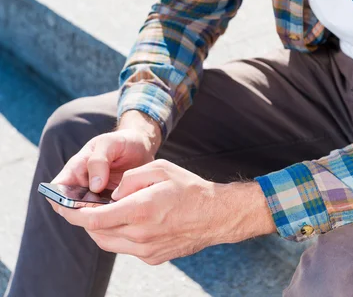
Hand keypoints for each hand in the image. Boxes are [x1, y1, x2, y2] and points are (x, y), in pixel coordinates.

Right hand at [48, 111, 161, 216]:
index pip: (55, 189)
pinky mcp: (110, 208)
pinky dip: (113, 221)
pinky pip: (106, 221)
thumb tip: (94, 187)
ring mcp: (96, 200)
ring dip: (100, 220)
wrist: (143, 148)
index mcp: (76, 169)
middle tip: (103, 209)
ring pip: (90, 219)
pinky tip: (125, 215)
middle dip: (84, 214)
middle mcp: (82, 188)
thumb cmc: (122, 142)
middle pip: (72, 210)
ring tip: (117, 210)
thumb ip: (99, 160)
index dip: (58, 199)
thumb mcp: (110, 143)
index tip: (73, 204)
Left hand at [55, 159, 274, 264]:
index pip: (95, 218)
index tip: (63, 204)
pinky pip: (125, 247)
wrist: (215, 215)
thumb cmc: (189, 188)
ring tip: (97, 211)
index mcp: (141, 210)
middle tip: (77, 205)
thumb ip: (131, 179)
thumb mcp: (160, 168)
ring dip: (98, 228)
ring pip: (108, 243)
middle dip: (83, 219)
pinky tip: (122, 219)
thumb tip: (113, 193)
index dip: (74, 212)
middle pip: (97, 233)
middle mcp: (140, 235)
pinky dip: (117, 234)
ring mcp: (146, 250)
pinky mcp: (152, 257)